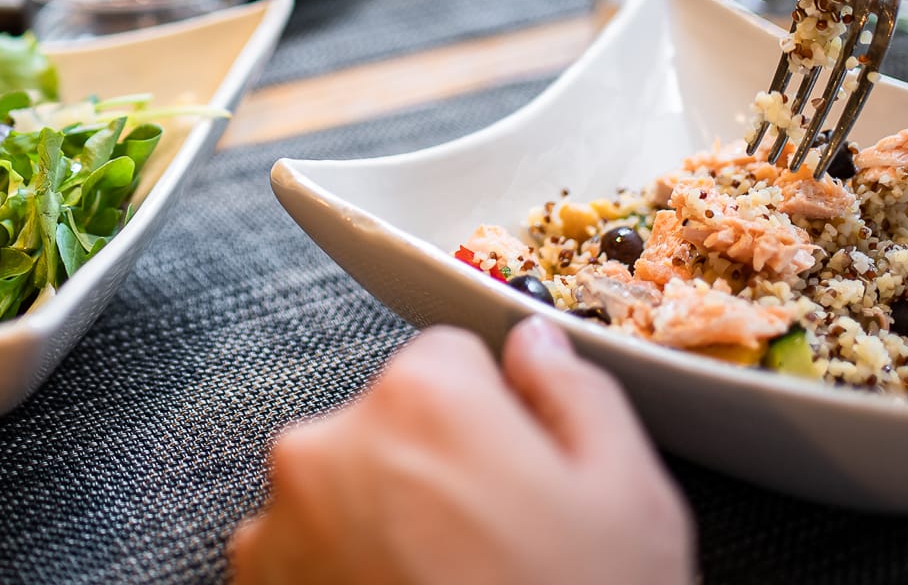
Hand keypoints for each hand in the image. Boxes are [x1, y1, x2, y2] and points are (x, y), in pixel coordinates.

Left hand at [227, 320, 693, 584]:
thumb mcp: (629, 499)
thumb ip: (576, 394)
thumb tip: (536, 346)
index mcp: (421, 398)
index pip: (452, 357)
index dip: (496, 415)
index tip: (518, 470)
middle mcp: (329, 445)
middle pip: (389, 423)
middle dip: (433, 468)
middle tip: (492, 548)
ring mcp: (279, 526)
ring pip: (342, 491)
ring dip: (382, 525)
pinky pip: (302, 555)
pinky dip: (341, 576)